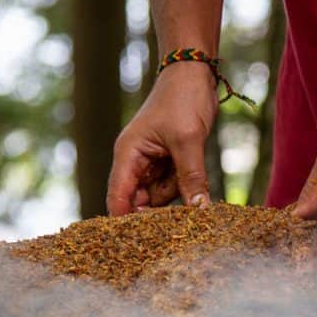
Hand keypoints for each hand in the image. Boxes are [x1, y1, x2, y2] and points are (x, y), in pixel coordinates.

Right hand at [107, 64, 217, 214]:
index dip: (125, 221)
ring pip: (158, 196)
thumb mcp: (189, 140)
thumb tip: (198, 211)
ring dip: (175, 198)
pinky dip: (184, 188)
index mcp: (128, 154)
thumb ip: (192, 177)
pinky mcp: (167, 161)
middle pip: (138, 201)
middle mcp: (134, 161)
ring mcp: (151, 162)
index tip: (139, 243)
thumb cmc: (183, 99)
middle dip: (156, 212)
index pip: (117, 197)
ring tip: (192, 186)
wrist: (195, 73)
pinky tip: (196, 186)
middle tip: (178, 224)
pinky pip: (172, 185)